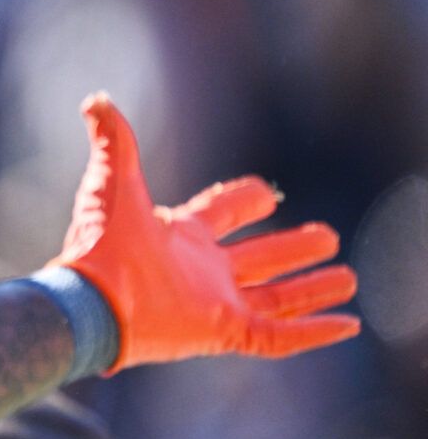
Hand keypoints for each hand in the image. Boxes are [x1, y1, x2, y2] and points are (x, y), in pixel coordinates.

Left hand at [53, 94, 357, 368]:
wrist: (89, 299)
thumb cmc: (100, 241)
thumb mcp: (112, 180)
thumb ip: (113, 140)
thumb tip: (95, 100)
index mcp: (178, 235)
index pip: (221, 215)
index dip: (244, 201)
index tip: (267, 194)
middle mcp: (200, 271)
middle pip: (258, 259)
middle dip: (293, 248)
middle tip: (328, 236)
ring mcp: (213, 304)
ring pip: (276, 298)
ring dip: (313, 289)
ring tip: (349, 277)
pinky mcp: (223, 332)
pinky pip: (278, 337)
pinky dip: (313, 332)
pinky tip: (347, 323)